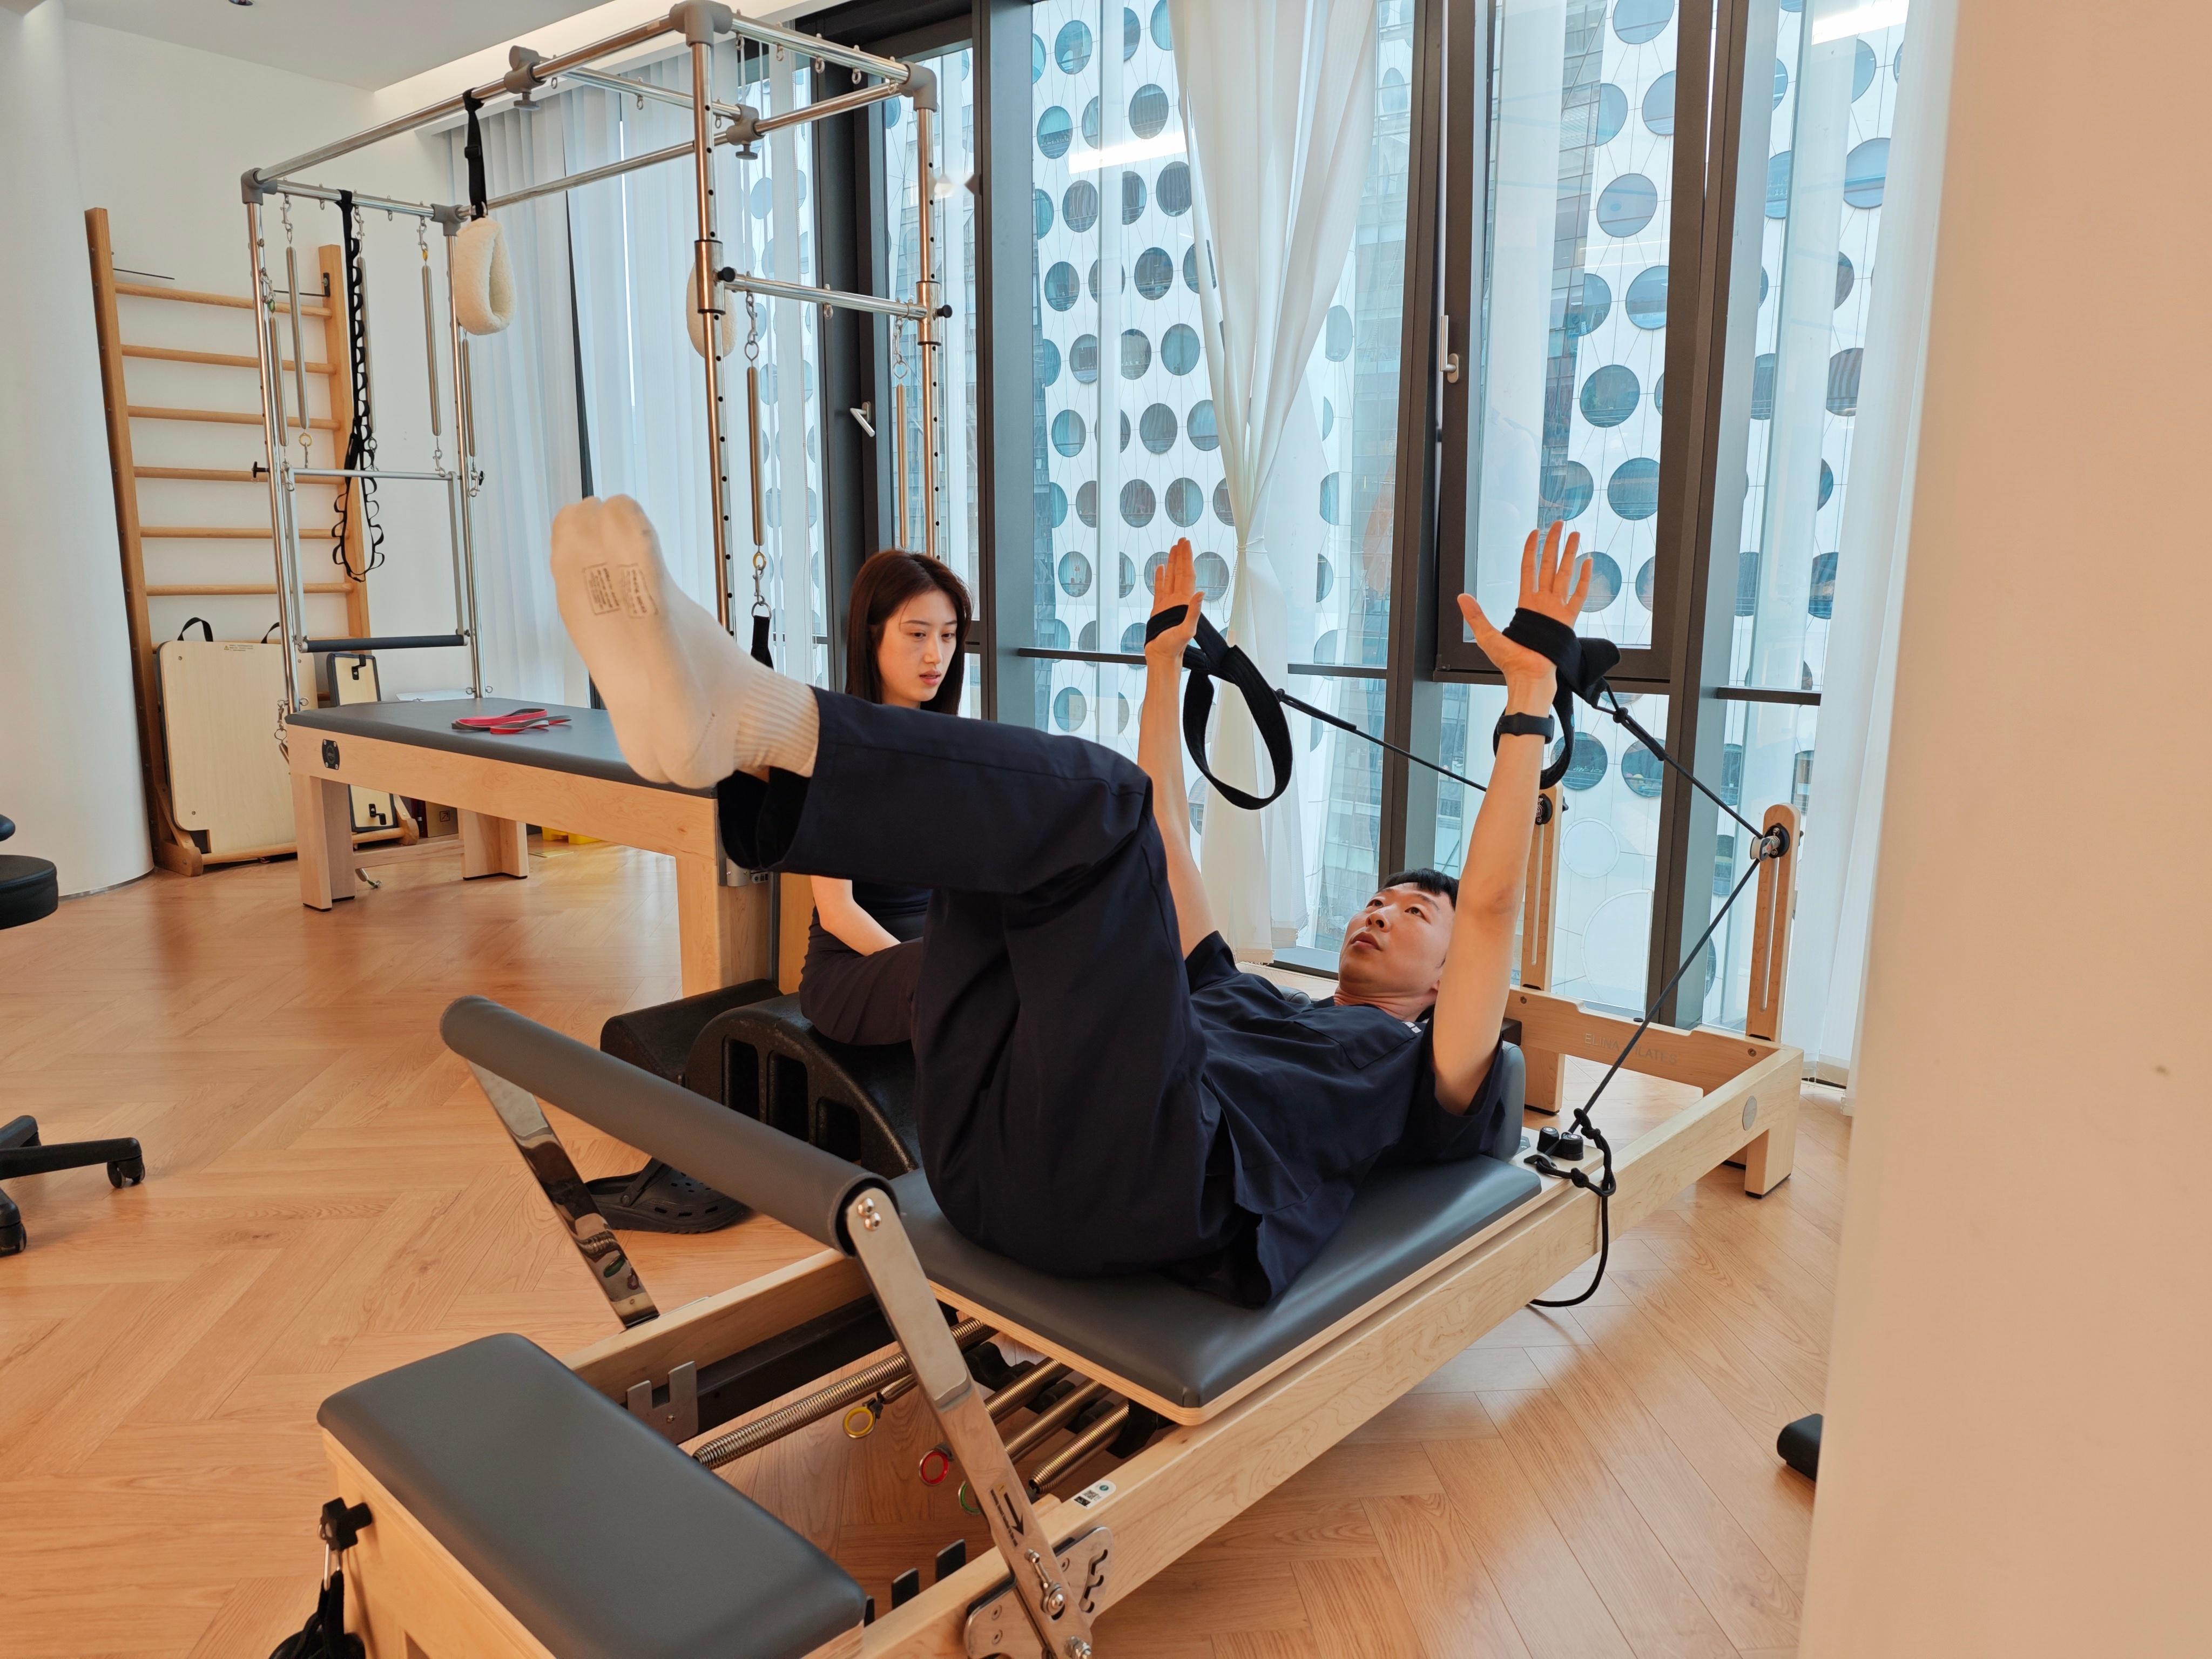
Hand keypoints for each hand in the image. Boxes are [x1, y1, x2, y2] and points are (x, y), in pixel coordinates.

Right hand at [1145, 538, 1201, 665]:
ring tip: (1172, 549)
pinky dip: (1160, 577)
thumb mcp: (1187, 629)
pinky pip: (1160, 588)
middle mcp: (1178, 599)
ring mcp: (1168, 603)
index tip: (1186, 544)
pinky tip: (1161, 568)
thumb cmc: (1174, 647)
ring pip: (1171, 577)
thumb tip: (1201, 593)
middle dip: (1181, 556)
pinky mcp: (1159, 608)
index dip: (1187, 558)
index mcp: (1185, 601)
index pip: (1187, 574)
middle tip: (1181, 540)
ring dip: (1172, 563)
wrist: (1162, 656)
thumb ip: (1194, 611)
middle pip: (1180, 572)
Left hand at [1457, 521, 1587, 707]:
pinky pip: (1578, 595)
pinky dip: (1584, 579)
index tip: (1535, 532)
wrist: (1528, 677)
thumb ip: (1475, 615)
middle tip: (1560, 524)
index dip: (1531, 549)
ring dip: (1570, 554)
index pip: (1529, 568)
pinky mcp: (1567, 620)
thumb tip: (1461, 597)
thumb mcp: (1486, 636)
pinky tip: (1588, 562)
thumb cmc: (1509, 661)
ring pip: (1565, 574)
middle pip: (1549, 565)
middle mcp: (1542, 603)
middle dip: (1554, 544)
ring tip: (1577, 535)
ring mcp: (1557, 610)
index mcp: (1525, 603)